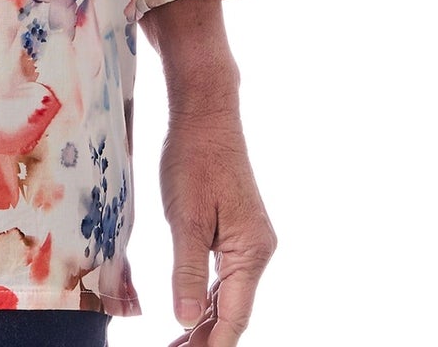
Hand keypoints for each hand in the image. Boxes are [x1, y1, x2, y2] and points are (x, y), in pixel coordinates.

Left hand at [158, 97, 277, 346]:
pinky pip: (223, 276)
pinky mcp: (236, 231)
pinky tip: (191, 313)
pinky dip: (206, 297)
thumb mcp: (185, 218)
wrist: (206, 114)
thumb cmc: (195, 159)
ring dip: (205, 322)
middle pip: (232, 311)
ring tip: (179, 346)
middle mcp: (257, 251)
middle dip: (207, 339)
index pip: (233, 315)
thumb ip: (186, 271)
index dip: (213, 345)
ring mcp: (249, 241)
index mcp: (251, 252)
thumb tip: (186, 318)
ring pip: (227, 296)